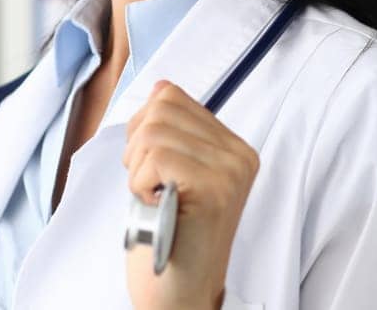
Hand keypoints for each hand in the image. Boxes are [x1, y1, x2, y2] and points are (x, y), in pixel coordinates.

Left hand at [122, 80, 258, 309]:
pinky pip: (157, 156)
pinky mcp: (215, 188)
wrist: (179, 291)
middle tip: (150, 185)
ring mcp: (230, 171)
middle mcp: (239, 155)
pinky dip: (142, 182)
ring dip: (138, 168)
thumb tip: (162, 87)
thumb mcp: (170, 174)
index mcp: (232, 147)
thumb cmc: (170, 237)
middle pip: (160, 109)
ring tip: (154, 197)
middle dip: (137, 147)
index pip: (173, 97)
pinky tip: (157, 204)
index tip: (150, 164)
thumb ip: (172, 132)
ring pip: (155, 131)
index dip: (143, 127)